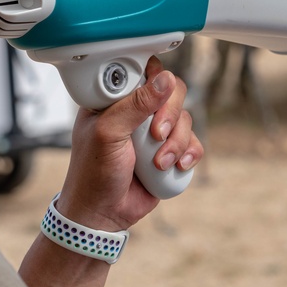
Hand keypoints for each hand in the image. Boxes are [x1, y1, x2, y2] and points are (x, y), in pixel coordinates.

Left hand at [55, 56, 203, 231]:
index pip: (145, 72)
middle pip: (173, 93)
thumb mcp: (108, 132)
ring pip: (185, 119)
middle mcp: (137, 111)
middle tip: (155, 136)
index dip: (156, 82)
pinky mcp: (169, 152)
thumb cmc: (93, 172)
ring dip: (176, 143)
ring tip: (159, 164)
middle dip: (170, 116)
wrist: (102, 214)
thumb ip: (135, 104)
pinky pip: (192, 143)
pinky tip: (175, 167)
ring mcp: (154, 132)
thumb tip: (166, 79)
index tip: (153, 101)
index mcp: (116, 99)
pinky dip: (188, 154)